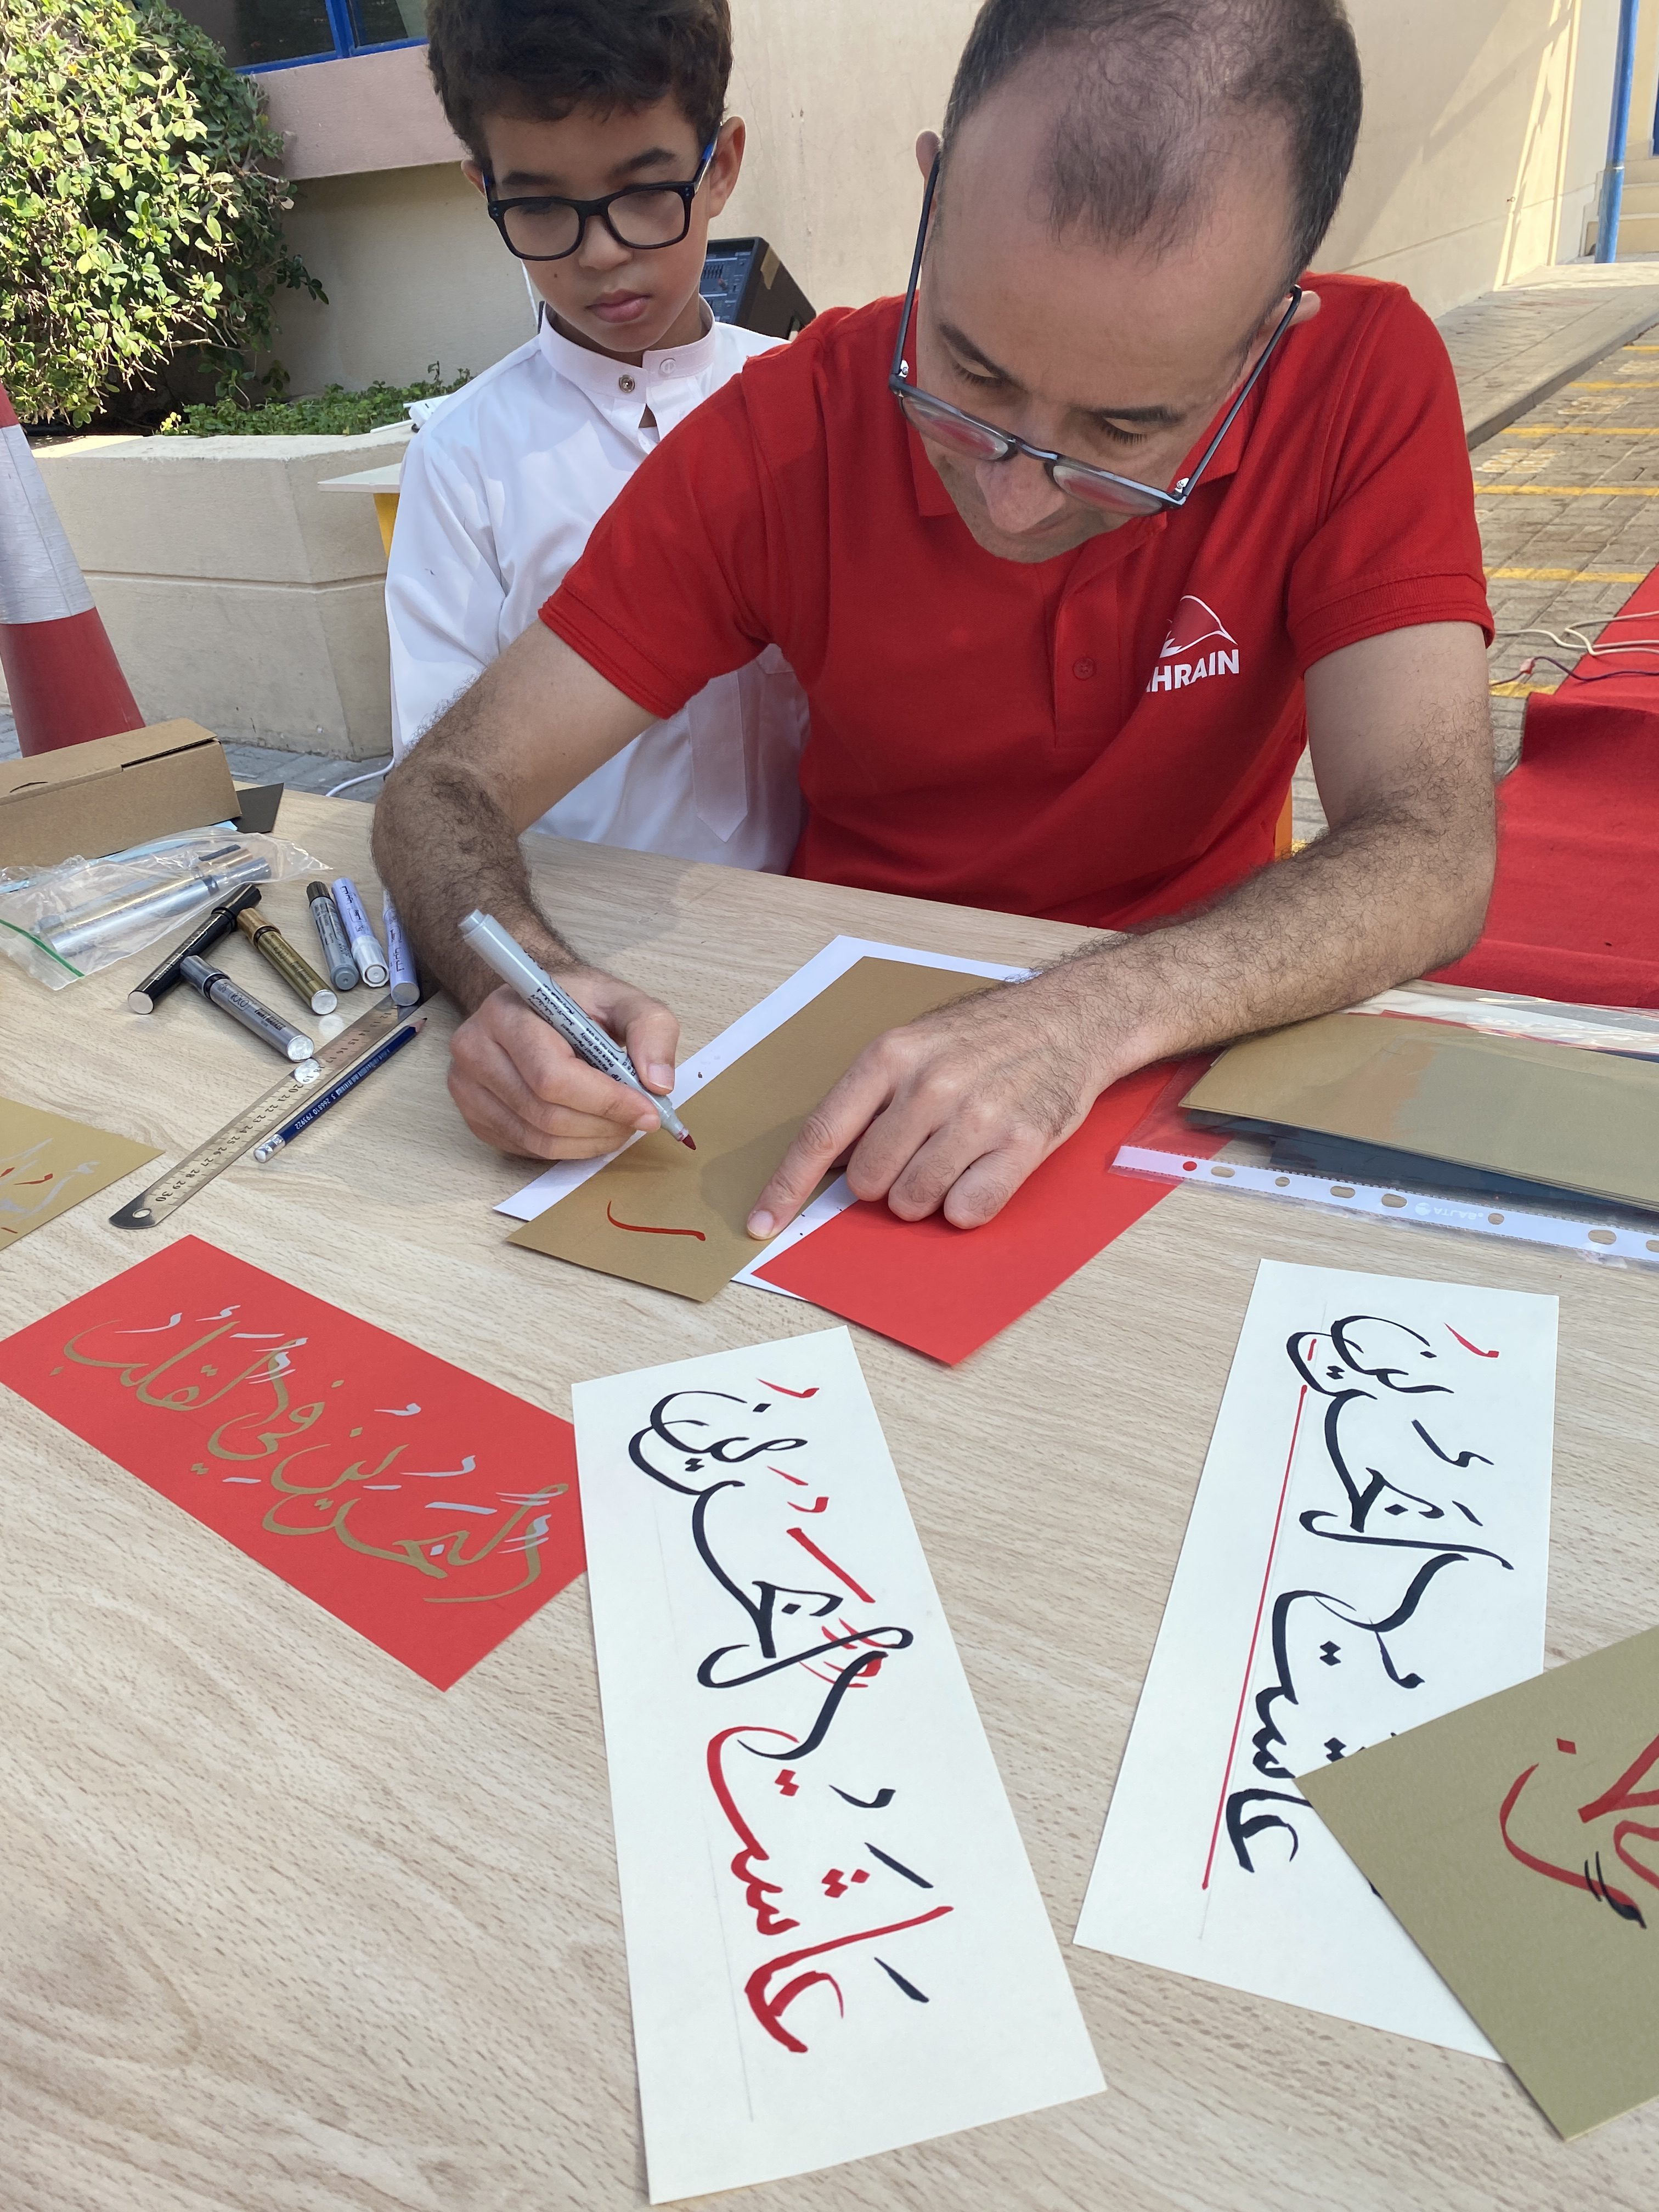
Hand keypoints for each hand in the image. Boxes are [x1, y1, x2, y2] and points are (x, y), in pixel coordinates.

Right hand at [448, 970, 680, 1159]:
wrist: (536, 1005)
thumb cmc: (577, 1003)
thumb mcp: (623, 1001)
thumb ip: (651, 1030)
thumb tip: (657, 1084)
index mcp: (507, 1013)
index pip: (553, 1076)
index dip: (605, 1101)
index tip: (647, 1111)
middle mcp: (475, 1049)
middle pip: (545, 1113)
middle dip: (603, 1125)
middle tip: (638, 1120)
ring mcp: (467, 1087)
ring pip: (538, 1138)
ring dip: (591, 1141)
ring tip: (619, 1124)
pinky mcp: (474, 1115)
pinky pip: (527, 1148)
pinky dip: (570, 1147)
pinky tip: (589, 1126)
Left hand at [746, 968, 1123, 1237]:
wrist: (1066, 1019)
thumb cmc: (981, 1040)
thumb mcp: (913, 1047)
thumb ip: (869, 1101)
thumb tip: (825, 1167)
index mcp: (890, 1056)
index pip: (823, 1135)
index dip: (788, 1187)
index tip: (760, 1223)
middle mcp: (931, 1084)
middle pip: (870, 1181)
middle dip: (885, 1182)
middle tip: (918, 1152)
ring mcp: (978, 1115)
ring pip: (914, 1201)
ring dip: (926, 1195)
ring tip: (954, 1156)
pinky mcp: (1023, 1143)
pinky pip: (968, 1211)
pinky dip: (967, 1205)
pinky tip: (982, 1170)